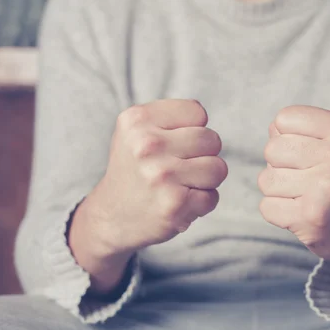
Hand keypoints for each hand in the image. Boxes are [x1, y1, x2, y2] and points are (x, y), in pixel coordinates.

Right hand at [69, 99, 226, 291]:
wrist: (111, 217)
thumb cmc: (136, 169)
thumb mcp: (139, 130)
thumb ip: (173, 119)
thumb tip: (208, 130)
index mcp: (137, 120)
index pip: (197, 112)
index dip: (192, 129)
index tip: (172, 145)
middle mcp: (147, 144)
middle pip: (212, 139)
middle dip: (203, 155)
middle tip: (177, 168)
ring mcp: (161, 175)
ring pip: (218, 168)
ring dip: (205, 180)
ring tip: (180, 185)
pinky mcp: (175, 204)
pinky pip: (212, 197)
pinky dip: (201, 204)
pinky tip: (177, 203)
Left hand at [258, 106, 329, 271]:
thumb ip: (302, 130)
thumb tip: (273, 129)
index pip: (284, 118)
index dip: (286, 137)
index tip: (308, 153)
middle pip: (272, 149)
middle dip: (280, 165)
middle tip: (306, 179)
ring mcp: (327, 188)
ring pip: (266, 179)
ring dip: (278, 191)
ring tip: (304, 196)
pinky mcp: (312, 216)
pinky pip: (267, 207)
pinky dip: (278, 213)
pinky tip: (301, 214)